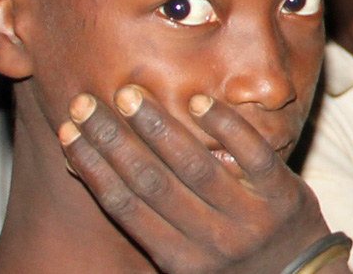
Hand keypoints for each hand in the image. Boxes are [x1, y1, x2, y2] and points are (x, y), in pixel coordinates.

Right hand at [57, 87, 345, 273]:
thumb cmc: (230, 258)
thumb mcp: (184, 252)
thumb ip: (146, 216)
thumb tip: (83, 164)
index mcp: (178, 259)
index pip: (125, 206)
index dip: (93, 166)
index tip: (68, 131)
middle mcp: (211, 242)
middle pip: (152, 183)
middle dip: (114, 140)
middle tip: (87, 102)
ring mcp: (250, 218)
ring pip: (196, 166)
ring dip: (159, 128)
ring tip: (130, 95)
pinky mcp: (284, 195)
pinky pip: (252, 154)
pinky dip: (225, 126)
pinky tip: (198, 101)